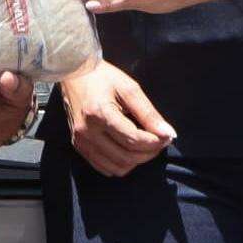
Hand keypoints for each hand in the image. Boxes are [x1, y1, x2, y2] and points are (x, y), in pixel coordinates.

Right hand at [54, 57, 175, 176]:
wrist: (74, 74)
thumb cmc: (103, 77)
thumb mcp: (129, 88)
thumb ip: (149, 113)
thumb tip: (168, 133)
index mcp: (100, 114)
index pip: (133, 140)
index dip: (155, 142)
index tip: (167, 136)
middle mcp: (88, 132)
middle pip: (126, 157)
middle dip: (149, 152)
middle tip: (160, 141)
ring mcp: (81, 141)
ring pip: (117, 167)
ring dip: (137, 161)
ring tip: (145, 146)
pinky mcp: (78, 146)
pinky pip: (105, 168)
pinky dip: (121, 165)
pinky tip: (128, 150)